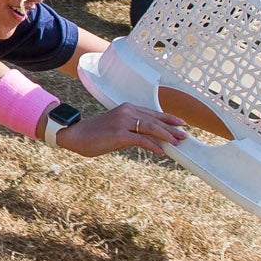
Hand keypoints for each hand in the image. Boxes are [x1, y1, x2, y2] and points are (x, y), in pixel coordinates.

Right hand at [56, 104, 187, 157]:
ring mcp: (123, 122)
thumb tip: (148, 139)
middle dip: (171, 128)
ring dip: (166, 136)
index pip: (153, 113)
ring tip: (176, 143)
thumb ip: (132, 129)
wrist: (77, 135)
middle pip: (155, 120)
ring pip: (151, 128)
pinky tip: (160, 151)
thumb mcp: (117, 127)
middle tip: (184, 136)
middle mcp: (127, 112)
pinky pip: (141, 140)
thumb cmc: (96, 133)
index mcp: (127, 108)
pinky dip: (153, 146)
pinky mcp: (119, 134)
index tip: (181, 124)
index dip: (168, 119)